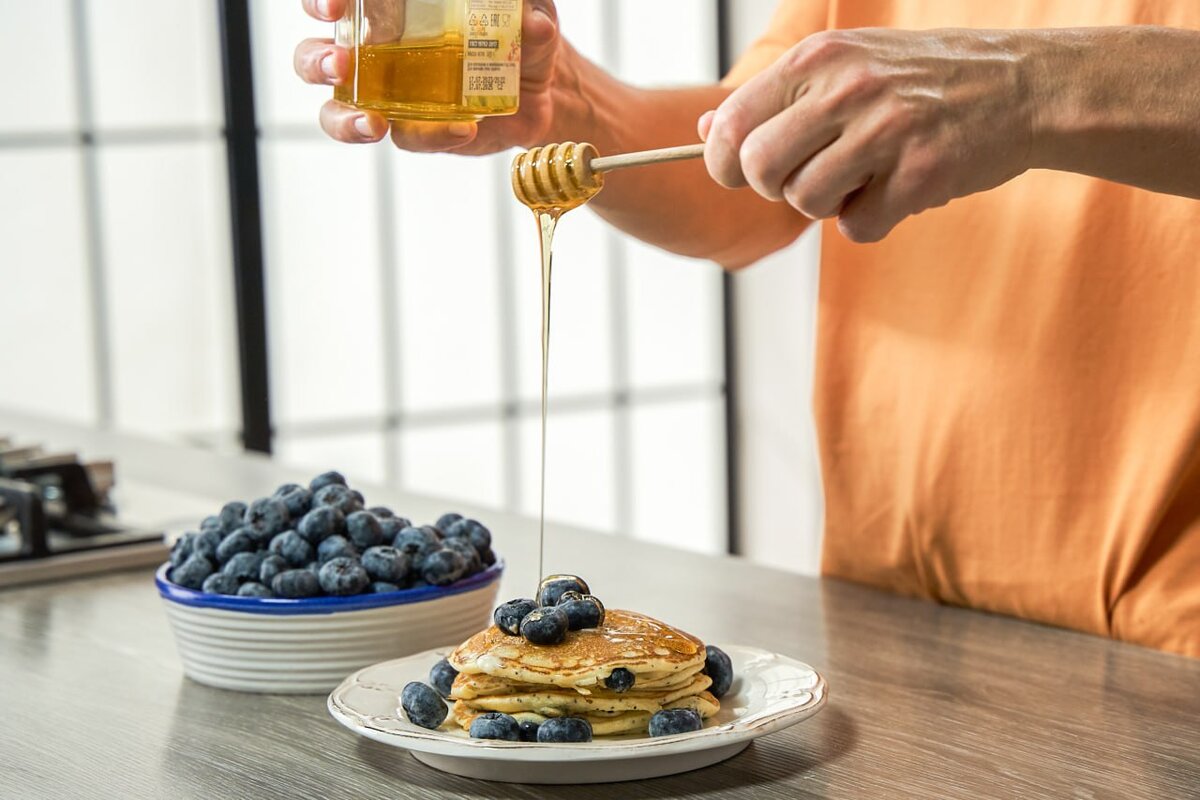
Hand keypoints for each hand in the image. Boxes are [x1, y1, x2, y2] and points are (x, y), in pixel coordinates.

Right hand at [295, 0, 560, 152]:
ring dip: (345, 120)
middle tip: (341, 64)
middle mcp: (375, 53)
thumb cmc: (519, 34)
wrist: (543, 90)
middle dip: (319, 61)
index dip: (322, 3)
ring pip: (339, 112)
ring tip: (372, 124)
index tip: (335, 7)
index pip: (337, 4)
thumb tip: (533, 24)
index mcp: (387, 10)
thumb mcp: (528, 12)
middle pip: (314, 56)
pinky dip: (432, 136)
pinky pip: (409, 138)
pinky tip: (461, 129)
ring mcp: (389, 98)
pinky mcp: (417, 131)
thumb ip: (527, 13)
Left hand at [698, 29, 1034, 242]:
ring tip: (863, 176)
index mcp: (818, 58)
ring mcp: (887, 131)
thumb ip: (774, 97)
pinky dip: (871, 221)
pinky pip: (858, 227)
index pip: (731, 126)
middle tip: (810, 174)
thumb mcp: (843, 65)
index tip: (741, 173)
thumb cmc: (920, 80)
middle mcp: (848, 89)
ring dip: (827, 204)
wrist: (1023, 86)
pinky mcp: (922, 174)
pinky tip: (897, 189)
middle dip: (775, 186)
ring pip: (806, 203)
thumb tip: (704, 130)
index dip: (725, 164)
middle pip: (760, 171)